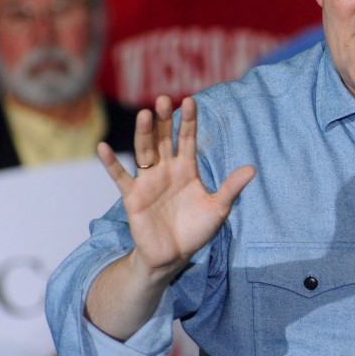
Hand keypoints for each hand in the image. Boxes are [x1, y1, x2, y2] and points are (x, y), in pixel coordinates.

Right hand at [97, 95, 255, 283]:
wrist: (173, 256)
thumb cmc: (196, 230)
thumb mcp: (218, 208)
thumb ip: (231, 188)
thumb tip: (252, 169)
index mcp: (186, 168)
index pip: (186, 138)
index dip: (188, 120)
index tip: (190, 100)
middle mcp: (166, 169)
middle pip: (164, 139)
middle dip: (164, 120)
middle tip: (163, 99)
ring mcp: (148, 181)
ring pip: (144, 151)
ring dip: (143, 133)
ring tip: (144, 114)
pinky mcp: (133, 196)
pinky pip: (120, 177)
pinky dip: (110, 163)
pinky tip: (102, 147)